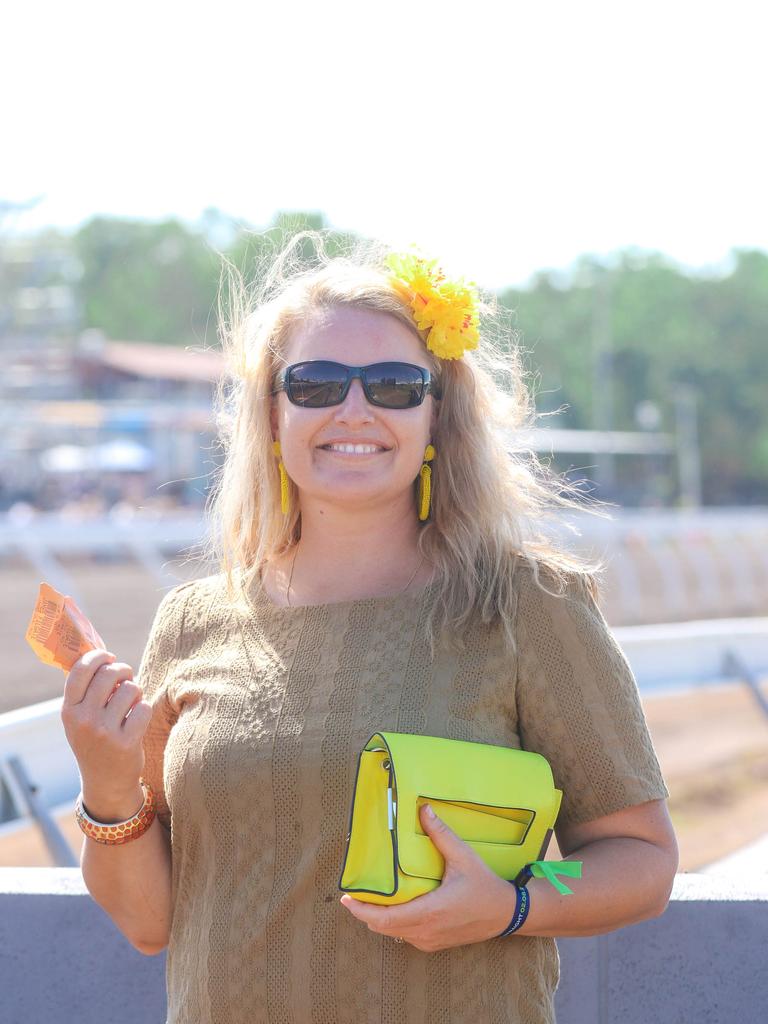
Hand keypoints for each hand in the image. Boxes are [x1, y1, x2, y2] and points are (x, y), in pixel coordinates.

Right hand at [61, 648, 150, 814]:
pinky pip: (144, 707)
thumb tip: (101, 653)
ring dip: (136, 692)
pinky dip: (144, 709)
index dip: (98, 657)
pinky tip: (137, 720)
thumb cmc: (95, 741)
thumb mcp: (80, 718)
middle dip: (123, 671)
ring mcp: (104, 732)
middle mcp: (84, 719)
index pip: (80, 670)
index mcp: (69, 710)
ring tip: (131, 703)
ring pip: (131, 688)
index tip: (108, 657)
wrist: (106, 783)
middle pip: (110, 674)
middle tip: (126, 678)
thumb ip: (86, 690)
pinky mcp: (126, 742)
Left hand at [340, 803, 517, 951]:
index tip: (346, 899)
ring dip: (379, 920)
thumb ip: (441, 834)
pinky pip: (406, 936)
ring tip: (370, 899)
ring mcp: (429, 940)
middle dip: (365, 913)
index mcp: (428, 912)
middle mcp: (425, 931)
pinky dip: (394, 925)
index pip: (384, 919)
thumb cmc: (484, 886)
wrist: (505, 913)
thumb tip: (424, 810)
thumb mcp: (463, 857)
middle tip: (353, 895)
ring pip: (393, 934)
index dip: (361, 911)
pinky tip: (394, 908)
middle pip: (383, 928)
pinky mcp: (434, 943)